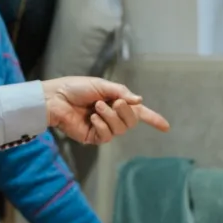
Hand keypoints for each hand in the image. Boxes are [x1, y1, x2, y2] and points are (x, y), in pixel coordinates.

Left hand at [41, 77, 169, 143]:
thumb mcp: (101, 85)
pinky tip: (92, 118)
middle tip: (115, 102)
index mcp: (116, 102)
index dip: (153, 119)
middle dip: (126, 111)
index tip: (166, 127)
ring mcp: (103, 127)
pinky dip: (102, 125)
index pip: (139, 112)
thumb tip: (139, 101)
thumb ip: (121, 92)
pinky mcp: (93, 137)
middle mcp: (112, 116)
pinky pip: (107, 136)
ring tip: (96, 107)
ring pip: (120, 129)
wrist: (56, 98)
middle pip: (132, 121)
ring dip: (110, 116)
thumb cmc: (76, 88)